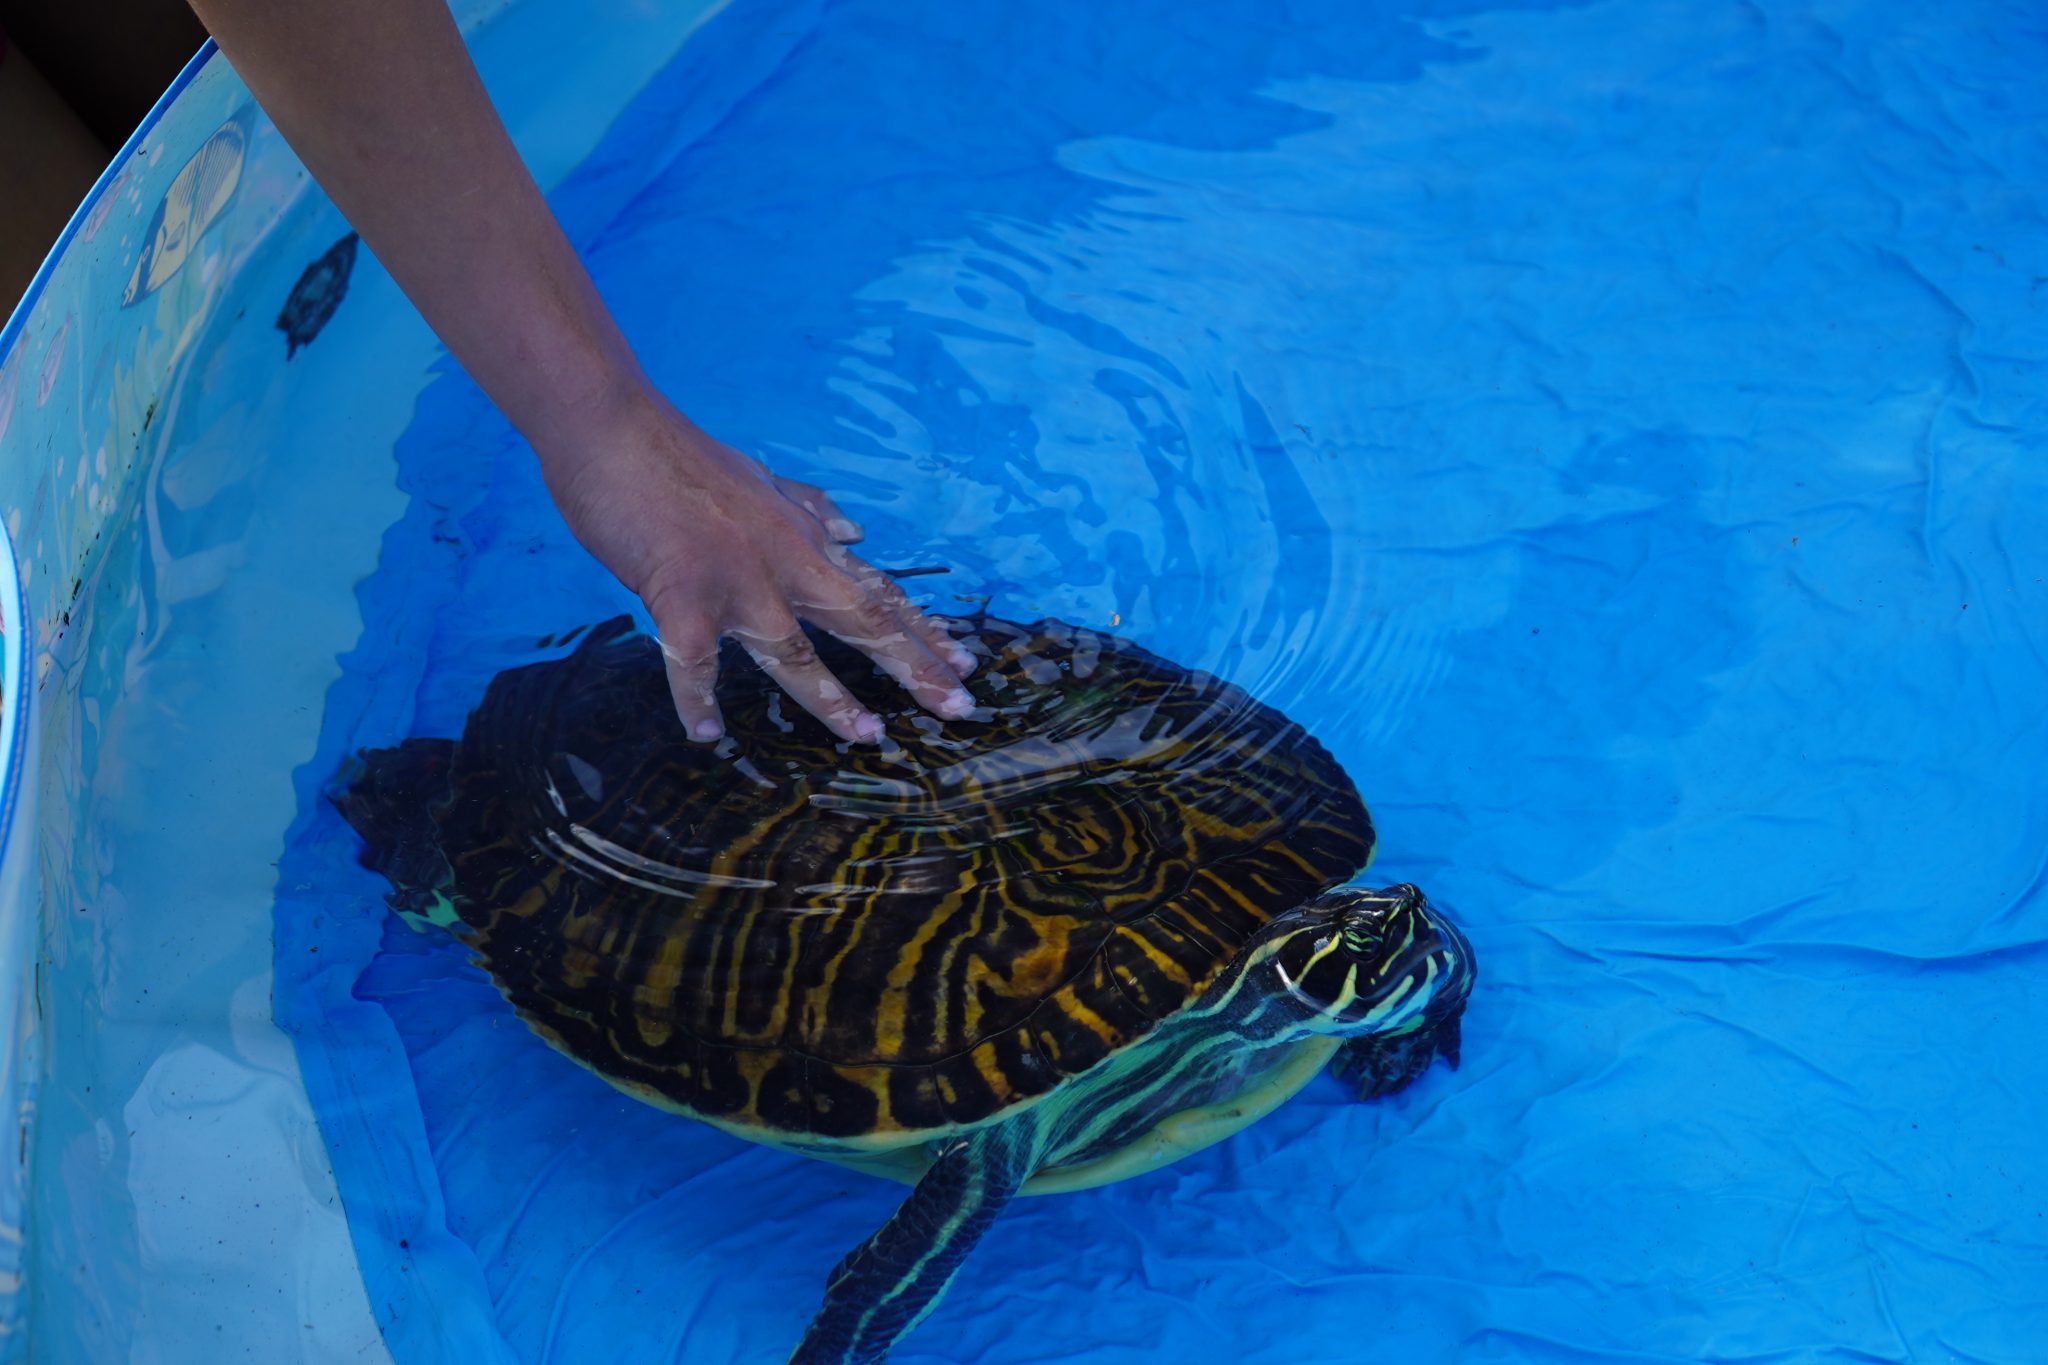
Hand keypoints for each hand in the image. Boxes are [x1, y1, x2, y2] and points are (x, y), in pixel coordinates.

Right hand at [537, 390, 975, 742]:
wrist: (613, 424)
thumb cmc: (679, 455)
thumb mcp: (760, 478)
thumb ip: (808, 507)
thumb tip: (856, 532)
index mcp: (801, 537)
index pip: (875, 589)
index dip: (922, 629)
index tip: (965, 663)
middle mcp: (783, 559)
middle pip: (862, 619)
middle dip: (915, 665)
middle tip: (960, 706)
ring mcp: (734, 578)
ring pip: (794, 649)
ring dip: (832, 697)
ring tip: (869, 735)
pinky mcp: (679, 591)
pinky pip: (692, 660)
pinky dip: (695, 698)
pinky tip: (705, 734)